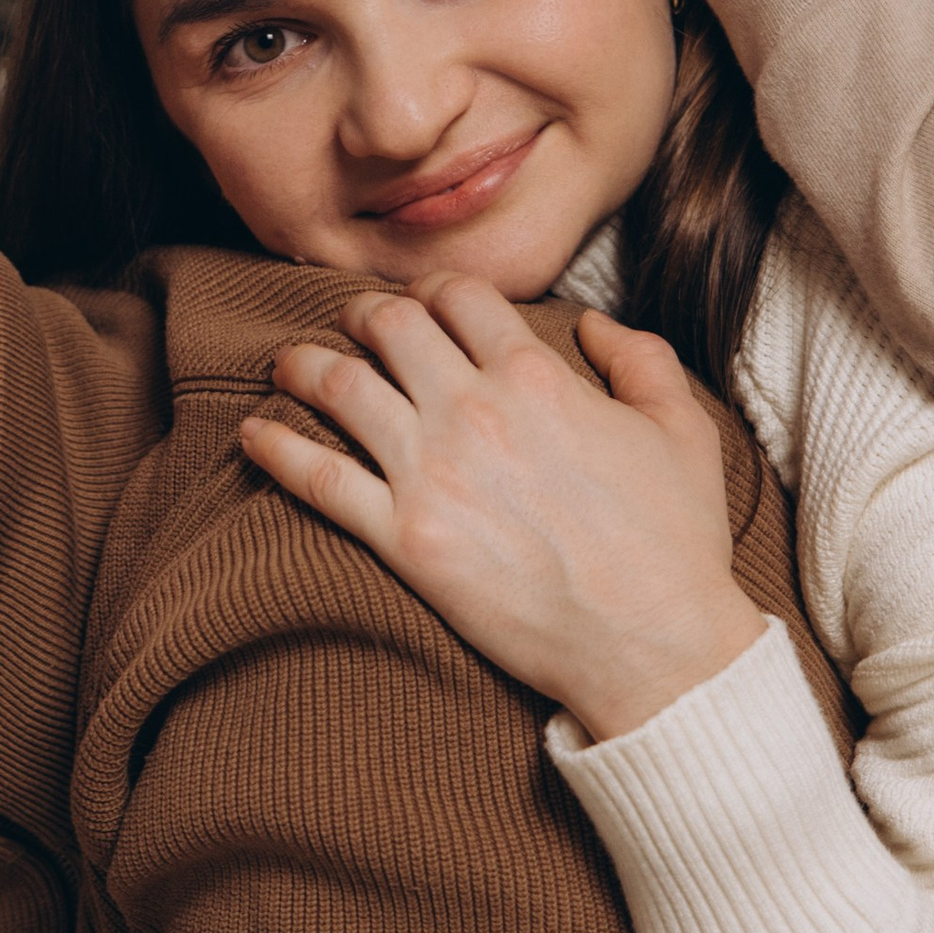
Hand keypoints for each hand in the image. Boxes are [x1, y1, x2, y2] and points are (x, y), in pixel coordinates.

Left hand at [241, 277, 763, 743]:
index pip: (459, 297)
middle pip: (390, 327)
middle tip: (352, 322)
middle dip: (364, 313)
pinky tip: (251, 433)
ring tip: (287, 364)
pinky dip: (275, 449)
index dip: (433, 289)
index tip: (422, 301)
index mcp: (537, 376)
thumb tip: (594, 323)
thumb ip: (640, 357)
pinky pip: (318, 480)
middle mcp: (474, 411)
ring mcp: (431, 474)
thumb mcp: (682, 428)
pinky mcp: (404, 539)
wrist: (653, 644)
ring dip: (305, 365)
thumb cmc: (674, 540)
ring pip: (341, 388)